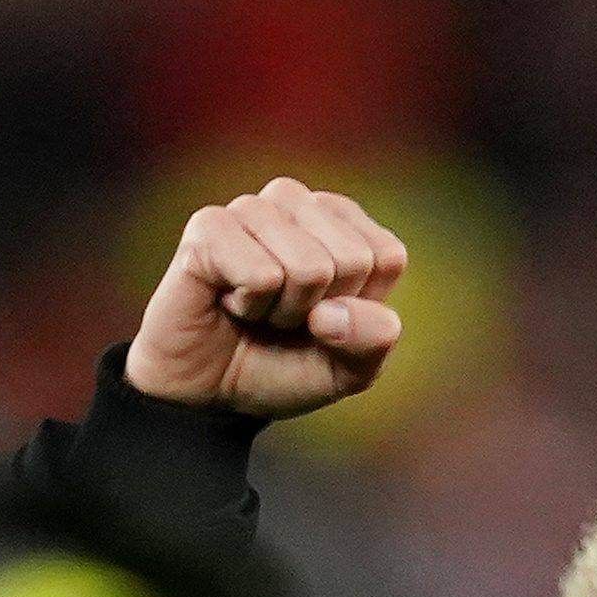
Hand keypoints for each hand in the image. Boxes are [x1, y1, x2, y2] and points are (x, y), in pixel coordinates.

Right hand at [124, 178, 408, 417]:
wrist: (210, 392)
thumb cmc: (281, 367)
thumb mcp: (348, 368)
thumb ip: (372, 340)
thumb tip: (334, 313)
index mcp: (342, 224)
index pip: (386, 256)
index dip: (359, 308)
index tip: (324, 318)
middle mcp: (298, 204)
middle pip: (353, 259)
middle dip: (321, 311)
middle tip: (284, 317)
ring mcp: (252, 209)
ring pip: (309, 267)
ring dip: (283, 311)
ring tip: (256, 308)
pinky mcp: (210, 226)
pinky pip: (262, 275)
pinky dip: (250, 306)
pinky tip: (228, 301)